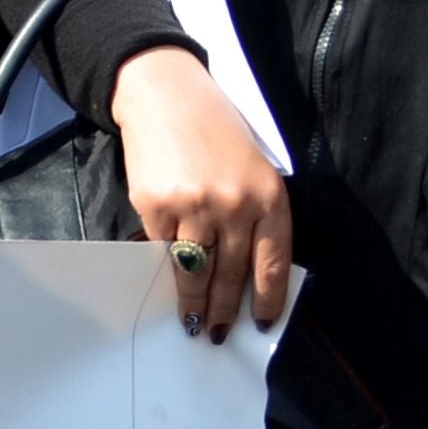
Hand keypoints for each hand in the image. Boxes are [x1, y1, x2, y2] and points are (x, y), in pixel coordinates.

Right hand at [105, 47, 293, 341]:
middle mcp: (235, 205)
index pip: (273, 264)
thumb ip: (256, 216)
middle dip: (225, 310)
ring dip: (193, 303)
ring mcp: (193, 206)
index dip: (267, 300)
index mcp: (269, 197)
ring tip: (192, 323)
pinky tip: (167, 283)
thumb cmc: (216, 132)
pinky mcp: (155, 204)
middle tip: (219, 334)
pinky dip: (164, 269)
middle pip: (231, 274)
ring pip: (195, 270)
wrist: (166, 94)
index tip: (261, 325)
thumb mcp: (254, 170)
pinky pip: (161, 248)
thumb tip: (248, 272)